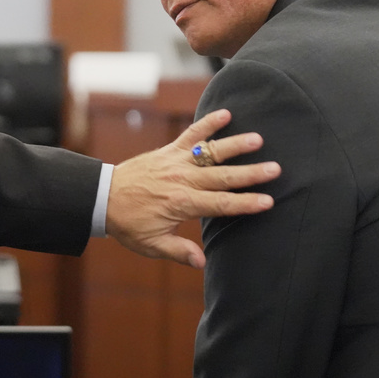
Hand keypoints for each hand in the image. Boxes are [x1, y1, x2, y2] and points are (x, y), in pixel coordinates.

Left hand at [105, 109, 278, 268]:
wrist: (103, 197)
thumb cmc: (128, 223)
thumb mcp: (150, 244)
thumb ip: (179, 251)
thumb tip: (202, 263)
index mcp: (182, 204)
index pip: (221, 204)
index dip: (246, 203)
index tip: (268, 201)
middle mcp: (182, 180)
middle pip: (223, 176)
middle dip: (251, 174)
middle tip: (275, 169)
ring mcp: (176, 162)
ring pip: (211, 153)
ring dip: (235, 145)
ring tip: (258, 139)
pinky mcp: (169, 151)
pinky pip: (190, 135)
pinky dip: (207, 123)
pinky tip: (225, 114)